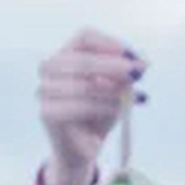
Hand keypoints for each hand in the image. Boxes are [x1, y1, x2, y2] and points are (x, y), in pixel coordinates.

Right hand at [37, 28, 146, 184]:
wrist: (85, 147)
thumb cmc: (100, 113)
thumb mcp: (116, 91)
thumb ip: (123, 77)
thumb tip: (140, 64)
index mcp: (67, 55)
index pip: (85, 37)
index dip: (109, 43)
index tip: (132, 54)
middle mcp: (50, 68)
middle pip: (82, 59)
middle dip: (115, 66)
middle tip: (140, 72)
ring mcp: (44, 90)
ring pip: (83, 85)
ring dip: (114, 92)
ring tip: (135, 99)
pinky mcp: (47, 113)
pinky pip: (80, 106)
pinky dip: (105, 108)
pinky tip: (121, 111)